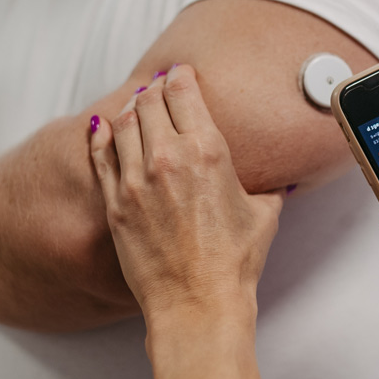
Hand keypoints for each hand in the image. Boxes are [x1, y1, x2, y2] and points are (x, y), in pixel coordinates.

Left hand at [88, 65, 283, 327]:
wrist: (197, 304)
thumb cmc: (233, 264)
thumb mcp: (264, 215)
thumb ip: (268, 188)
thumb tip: (278, 183)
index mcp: (207, 151)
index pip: (184, 91)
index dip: (180, 75)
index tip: (180, 73)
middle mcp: (167, 158)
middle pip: (150, 100)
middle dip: (156, 89)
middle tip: (159, 88)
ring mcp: (136, 180)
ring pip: (124, 122)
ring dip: (132, 108)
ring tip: (138, 106)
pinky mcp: (115, 204)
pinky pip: (101, 156)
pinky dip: (102, 136)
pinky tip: (104, 128)